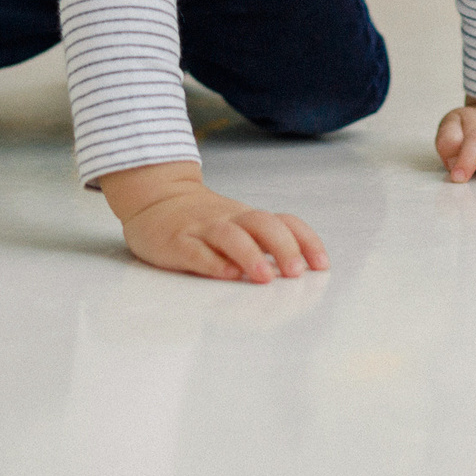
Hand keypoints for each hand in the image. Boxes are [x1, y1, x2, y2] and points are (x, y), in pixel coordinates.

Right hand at [98, 161, 326, 283]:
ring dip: (250, 255)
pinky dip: (213, 262)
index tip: (321, 265)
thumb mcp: (237, 225)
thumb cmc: (202, 219)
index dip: (306, 241)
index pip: (284, 222)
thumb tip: (299, 268)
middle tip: (295, 273)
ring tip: (264, 278)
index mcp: (247, 218)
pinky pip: (196, 250)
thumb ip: (263, 243)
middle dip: (283, 247)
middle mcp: (229, 219)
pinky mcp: (177, 242)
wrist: (154, 198)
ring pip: (230, 236)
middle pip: (262, 224)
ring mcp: (202, 229)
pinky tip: (226, 274)